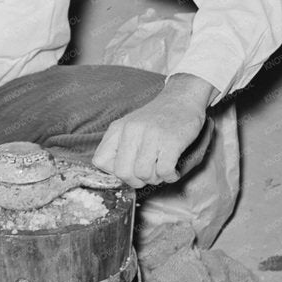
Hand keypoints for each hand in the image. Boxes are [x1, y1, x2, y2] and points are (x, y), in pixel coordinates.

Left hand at [92, 75, 212, 187]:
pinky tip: (173, 171)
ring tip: (162, 170)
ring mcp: (151, 135)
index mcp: (117, 129)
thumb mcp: (130, 127)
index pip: (100, 161)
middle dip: (137, 181)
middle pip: (122, 173)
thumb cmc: (156, 119)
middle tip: (148, 175)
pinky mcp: (171, 141)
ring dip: (155, 179)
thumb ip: (121, 147)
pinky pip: (164, 171)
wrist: (181, 99)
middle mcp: (130, 131)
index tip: (130, 169)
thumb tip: (119, 176)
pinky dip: (170, 177)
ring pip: (143, 174)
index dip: (115, 172)